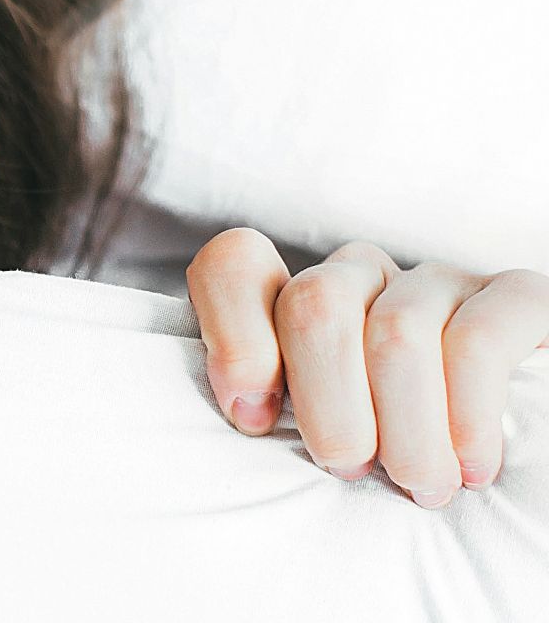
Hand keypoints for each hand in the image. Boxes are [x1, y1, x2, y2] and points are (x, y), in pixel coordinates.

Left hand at [187, 227, 548, 507]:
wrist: (514, 471)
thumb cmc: (387, 464)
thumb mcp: (312, 439)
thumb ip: (266, 411)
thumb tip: (248, 413)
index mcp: (297, 302)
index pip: (235, 266)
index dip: (233, 336)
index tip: (255, 419)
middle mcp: (363, 276)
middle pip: (315, 304)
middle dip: (328, 405)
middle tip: (350, 469)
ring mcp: (438, 282)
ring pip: (396, 332)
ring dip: (405, 429)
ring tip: (420, 484)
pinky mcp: (516, 299)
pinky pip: (477, 341)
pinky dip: (467, 414)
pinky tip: (472, 465)